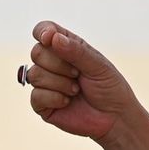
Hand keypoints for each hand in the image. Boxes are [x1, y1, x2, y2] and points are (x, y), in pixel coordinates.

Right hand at [24, 22, 137, 145]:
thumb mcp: (97, 65)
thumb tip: (52, 38)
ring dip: (59, 83)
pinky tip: (67, 102)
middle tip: (77, 74)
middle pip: (36, 52)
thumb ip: (76, 51)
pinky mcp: (41, 104)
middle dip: (59, 65)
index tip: (49, 38)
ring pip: (34, 74)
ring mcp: (45, 84)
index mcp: (65, 47)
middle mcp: (52, 63)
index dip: (42, 32)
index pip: (44, 30)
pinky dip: (54, 98)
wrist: (114, 118)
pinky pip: (35, 95)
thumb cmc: (109, 88)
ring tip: (76, 90)